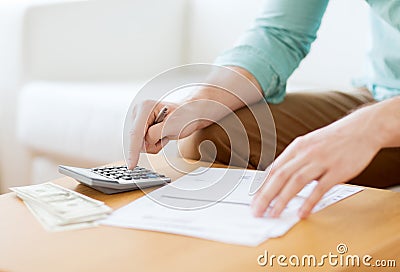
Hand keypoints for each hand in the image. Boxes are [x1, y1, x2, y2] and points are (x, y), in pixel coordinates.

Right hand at [127, 99, 208, 168]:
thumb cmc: (185, 116)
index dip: (132, 150)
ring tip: (165, 135)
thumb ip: (155, 134)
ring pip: (139, 144)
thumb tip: (144, 142)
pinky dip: (154, 145)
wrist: (190, 115)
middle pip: (135, 140)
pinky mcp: (142, 129)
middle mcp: (139, 113)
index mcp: (145, 107)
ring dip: (153, 145)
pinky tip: (161, 136)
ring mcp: (139, 121)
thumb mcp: (172, 125)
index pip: (135, 133)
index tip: (131, 165)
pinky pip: (143, 144)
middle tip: (165, 137)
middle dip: (151, 144)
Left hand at [251, 106, 382, 218]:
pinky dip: (309, 201)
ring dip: (282, 200)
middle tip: (258, 211)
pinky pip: (320, 188)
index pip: (273, 169)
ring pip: (296, 181)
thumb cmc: (332, 141)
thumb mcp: (308, 145)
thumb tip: (277, 179)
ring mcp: (321, 161)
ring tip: (273, 213)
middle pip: (280, 176)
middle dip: (266, 196)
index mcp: (296, 148)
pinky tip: (302, 212)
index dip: (261, 186)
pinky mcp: (338, 170)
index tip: (254, 201)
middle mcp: (305, 153)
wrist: (360, 130)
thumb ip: (294, 161)